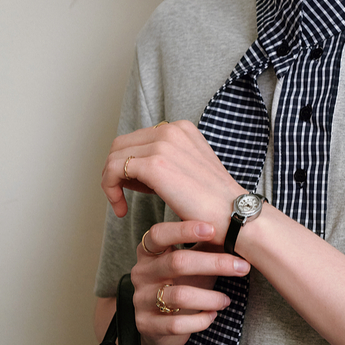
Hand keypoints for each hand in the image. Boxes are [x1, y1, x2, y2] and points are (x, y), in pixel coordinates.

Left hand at [102, 120, 243, 235]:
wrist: (234, 215)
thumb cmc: (214, 203)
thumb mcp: (190, 171)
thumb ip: (166, 162)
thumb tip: (137, 170)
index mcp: (181, 128)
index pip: (138, 139)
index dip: (129, 164)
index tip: (134, 188)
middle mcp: (171, 129)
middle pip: (121, 145)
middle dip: (115, 171)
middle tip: (122, 196)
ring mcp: (162, 144)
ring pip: (113, 157)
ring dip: (110, 183)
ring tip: (120, 204)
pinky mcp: (154, 165)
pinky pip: (112, 171)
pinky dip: (110, 191)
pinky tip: (121, 209)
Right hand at [131, 219, 250, 344]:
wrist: (157, 325)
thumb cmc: (179, 284)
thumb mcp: (192, 263)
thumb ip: (207, 246)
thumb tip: (238, 229)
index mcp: (149, 252)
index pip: (159, 234)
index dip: (184, 230)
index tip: (213, 229)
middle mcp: (141, 273)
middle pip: (177, 262)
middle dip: (214, 264)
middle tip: (242, 267)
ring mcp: (141, 300)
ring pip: (179, 295)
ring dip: (210, 298)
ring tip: (227, 300)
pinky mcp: (147, 325)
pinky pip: (176, 324)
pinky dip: (200, 320)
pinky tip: (212, 316)